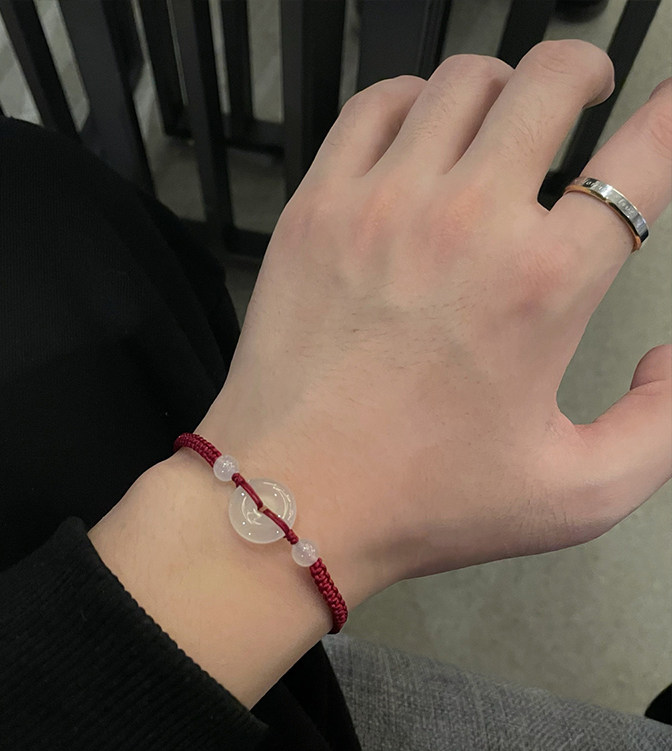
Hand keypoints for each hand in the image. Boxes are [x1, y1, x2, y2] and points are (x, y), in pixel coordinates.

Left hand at [192, 40, 671, 608]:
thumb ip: (662, 425)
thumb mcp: (576, 492)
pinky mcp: (315, 210)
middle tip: (583, 96)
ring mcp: (380, 207)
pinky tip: (416, 135)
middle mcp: (463, 224)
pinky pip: (371, 107)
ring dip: (497, 89)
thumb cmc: (419, 500)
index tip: (669, 109)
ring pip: (460, 81)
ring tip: (498, 122)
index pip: (642, 158)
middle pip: (549, 80)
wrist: (292, 498)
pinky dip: (407, 100)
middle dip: (583, 73)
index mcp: (540, 286)